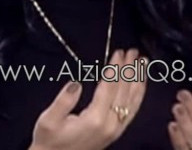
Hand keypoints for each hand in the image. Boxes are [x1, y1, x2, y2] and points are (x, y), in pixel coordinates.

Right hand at [29, 49, 147, 149]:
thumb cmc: (49, 141)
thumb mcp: (48, 120)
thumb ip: (63, 101)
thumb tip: (76, 83)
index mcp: (94, 119)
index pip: (109, 87)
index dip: (115, 68)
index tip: (119, 53)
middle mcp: (110, 124)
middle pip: (124, 92)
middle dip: (129, 70)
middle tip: (133, 51)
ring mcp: (116, 130)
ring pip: (132, 101)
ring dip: (138, 80)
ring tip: (142, 62)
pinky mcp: (116, 133)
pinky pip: (132, 111)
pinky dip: (138, 95)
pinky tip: (140, 85)